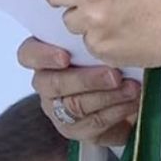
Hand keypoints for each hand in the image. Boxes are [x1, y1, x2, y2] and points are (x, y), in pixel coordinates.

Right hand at [17, 37, 138, 146]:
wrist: (127, 94)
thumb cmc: (109, 61)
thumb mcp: (100, 45)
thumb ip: (95, 37)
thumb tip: (107, 30)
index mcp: (45, 58)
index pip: (28, 55)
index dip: (43, 56)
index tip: (65, 57)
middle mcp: (46, 84)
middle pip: (54, 84)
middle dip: (87, 79)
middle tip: (114, 74)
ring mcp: (58, 110)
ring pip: (75, 105)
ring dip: (107, 95)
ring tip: (132, 88)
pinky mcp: (75, 130)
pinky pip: (93, 123)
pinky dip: (116, 111)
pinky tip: (131, 101)